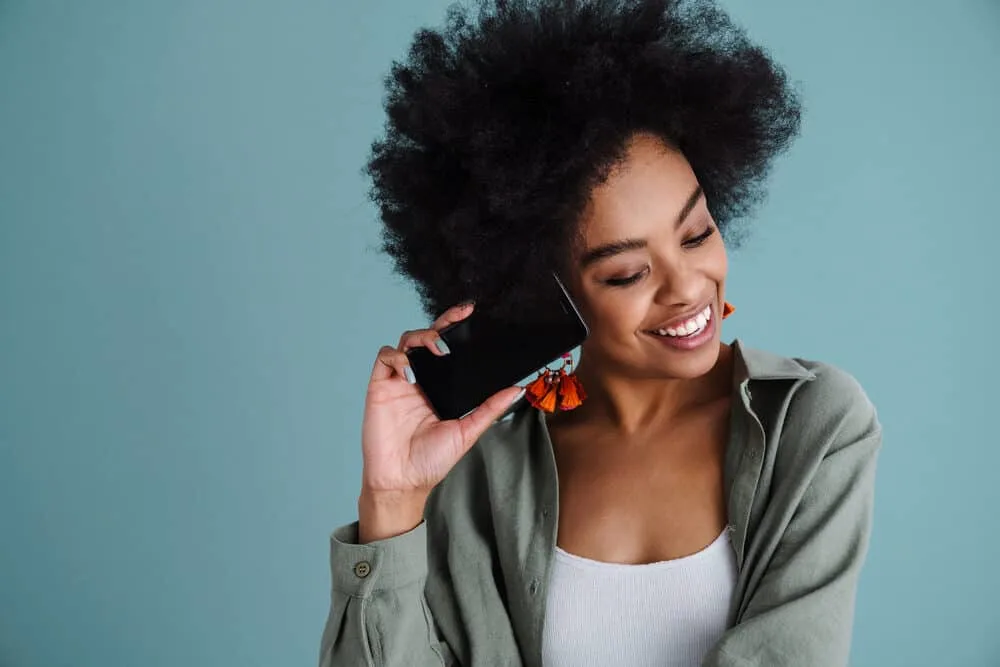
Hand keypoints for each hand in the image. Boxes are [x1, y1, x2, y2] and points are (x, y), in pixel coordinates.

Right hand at [360, 302, 523, 502]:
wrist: (403, 481)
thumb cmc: (432, 460)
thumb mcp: (468, 431)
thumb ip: (490, 408)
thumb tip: (518, 389)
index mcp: (440, 386)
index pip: (448, 348)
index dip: (456, 327)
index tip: (471, 312)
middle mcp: (420, 379)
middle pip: (427, 338)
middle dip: (442, 322)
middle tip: (460, 316)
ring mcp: (399, 382)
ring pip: (406, 342)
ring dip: (423, 338)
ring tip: (438, 350)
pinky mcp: (380, 387)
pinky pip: (385, 359)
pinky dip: (398, 359)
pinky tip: (411, 373)